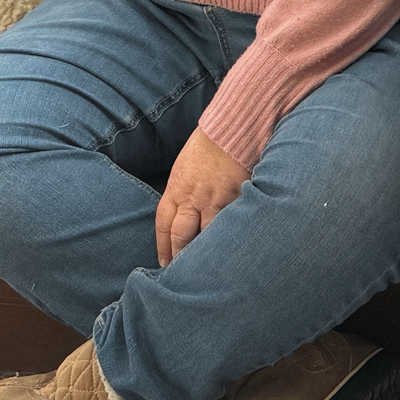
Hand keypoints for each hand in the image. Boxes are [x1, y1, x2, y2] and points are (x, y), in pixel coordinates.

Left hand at [155, 128, 249, 265]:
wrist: (232, 127)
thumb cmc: (209, 143)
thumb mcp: (186, 166)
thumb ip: (183, 190)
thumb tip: (185, 209)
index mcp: (176, 188)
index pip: (163, 225)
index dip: (162, 246)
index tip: (164, 261)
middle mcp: (192, 197)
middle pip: (180, 236)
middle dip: (179, 256)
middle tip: (181, 273)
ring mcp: (215, 199)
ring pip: (205, 235)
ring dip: (204, 252)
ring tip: (207, 269)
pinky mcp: (236, 198)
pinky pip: (229, 224)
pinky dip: (228, 237)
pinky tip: (231, 248)